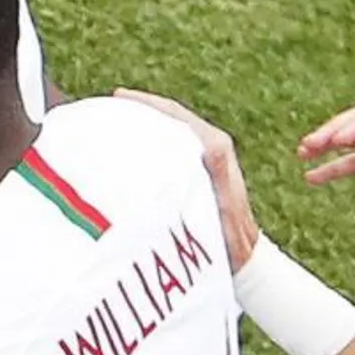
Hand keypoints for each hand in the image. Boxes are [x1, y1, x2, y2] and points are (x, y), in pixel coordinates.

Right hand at [112, 88, 261, 268]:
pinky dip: (150, 143)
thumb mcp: (224, 201)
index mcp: (217, 147)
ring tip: (116, 124)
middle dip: (142, 109)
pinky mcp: (198, 176)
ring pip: (169, 132)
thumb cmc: (231, 236)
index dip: (147, 103)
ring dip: (145, 125)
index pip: (176, 114)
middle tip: (111, 105)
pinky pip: (169, 150)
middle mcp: (212, 148)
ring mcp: (204, 162)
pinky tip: (131, 152)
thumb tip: (212, 140)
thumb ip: (218, 168)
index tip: (119, 97)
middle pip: (171, 118)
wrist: (242, 258)